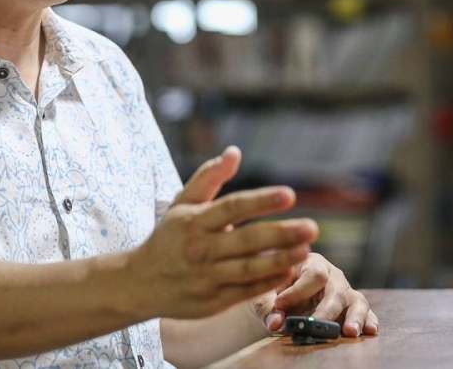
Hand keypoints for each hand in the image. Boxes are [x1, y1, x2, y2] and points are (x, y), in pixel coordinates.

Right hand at [128, 147, 318, 320]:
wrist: (140, 282)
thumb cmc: (168, 237)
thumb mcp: (182, 204)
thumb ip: (209, 177)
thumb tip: (235, 152)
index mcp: (194, 221)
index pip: (233, 208)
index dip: (262, 200)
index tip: (290, 194)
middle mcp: (201, 248)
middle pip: (246, 240)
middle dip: (281, 233)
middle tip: (312, 226)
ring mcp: (207, 276)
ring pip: (249, 268)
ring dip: (280, 260)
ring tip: (307, 250)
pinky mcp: (212, 301)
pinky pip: (245, 291)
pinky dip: (268, 283)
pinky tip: (289, 273)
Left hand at [247, 252, 378, 336]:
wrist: (280, 292)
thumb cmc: (271, 286)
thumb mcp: (263, 294)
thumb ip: (267, 308)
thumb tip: (275, 323)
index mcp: (309, 262)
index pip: (312, 273)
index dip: (298, 290)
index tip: (280, 304)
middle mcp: (331, 274)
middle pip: (336, 288)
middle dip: (327, 308)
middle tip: (317, 324)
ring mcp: (344, 289)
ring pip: (356, 299)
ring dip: (355, 316)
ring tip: (349, 331)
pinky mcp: (352, 305)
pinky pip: (366, 311)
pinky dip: (369, 320)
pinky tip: (370, 331)